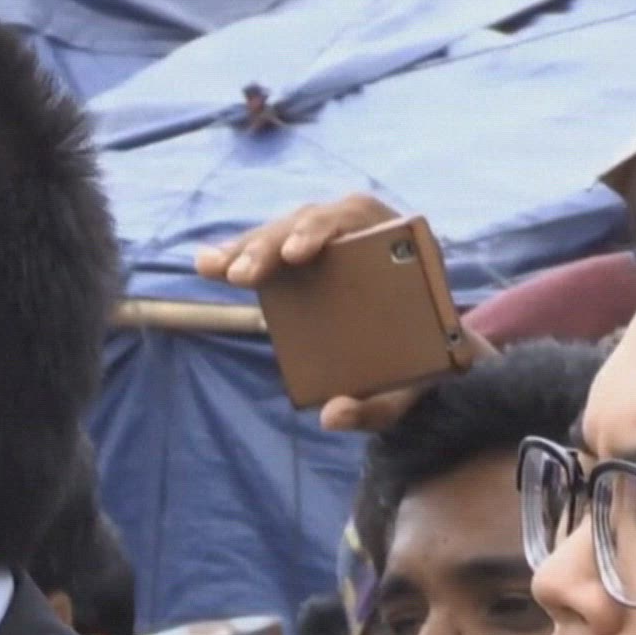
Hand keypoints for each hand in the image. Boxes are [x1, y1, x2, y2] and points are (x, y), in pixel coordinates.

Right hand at [195, 194, 495, 432]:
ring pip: (286, 229)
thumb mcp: (411, 391)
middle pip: (314, 221)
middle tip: (240, 275)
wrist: (428, 354)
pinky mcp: (309, 252)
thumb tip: (331, 416)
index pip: (362, 218)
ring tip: (212, 268)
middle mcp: (368, 231)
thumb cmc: (424, 367)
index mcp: (408, 248)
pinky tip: (207, 263)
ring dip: (248, 248)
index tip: (295, 255)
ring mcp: (335, 238)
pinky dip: (240, 254)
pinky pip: (272, 245)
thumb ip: (378, 407)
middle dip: (271, 244)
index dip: (324, 230)